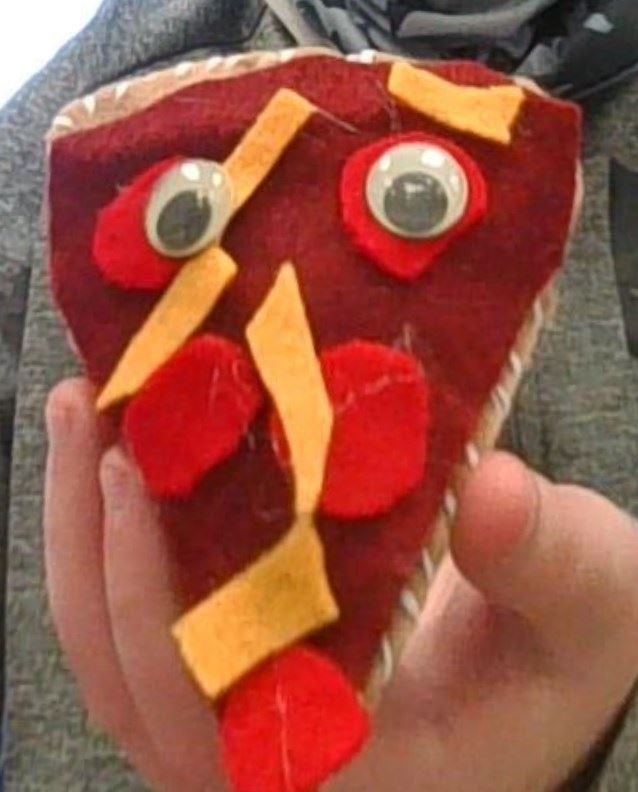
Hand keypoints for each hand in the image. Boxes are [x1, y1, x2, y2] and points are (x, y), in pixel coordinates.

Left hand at [45, 378, 637, 791]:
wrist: (538, 654)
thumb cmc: (565, 644)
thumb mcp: (593, 601)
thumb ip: (551, 562)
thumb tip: (490, 490)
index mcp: (357, 771)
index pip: (218, 722)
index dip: (155, 606)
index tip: (138, 470)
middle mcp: (274, 763)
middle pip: (133, 682)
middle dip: (92, 542)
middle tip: (90, 407)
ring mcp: (237, 723)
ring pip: (113, 655)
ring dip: (82, 530)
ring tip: (81, 408)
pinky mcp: (229, 675)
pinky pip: (139, 622)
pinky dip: (111, 538)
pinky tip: (118, 446)